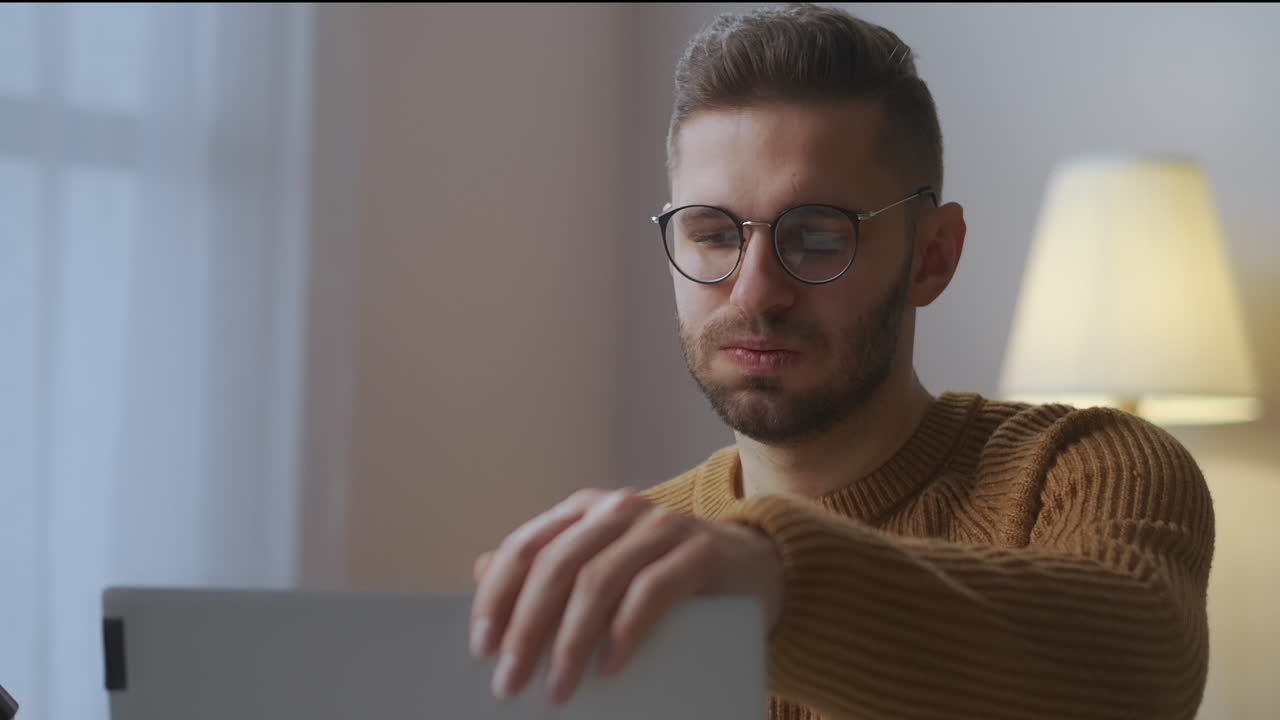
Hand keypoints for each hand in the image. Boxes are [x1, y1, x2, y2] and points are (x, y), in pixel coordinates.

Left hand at [468, 488, 782, 706]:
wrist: (754, 565)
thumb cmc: (665, 574)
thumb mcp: (604, 567)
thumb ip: (551, 567)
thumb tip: (479, 576)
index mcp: (584, 511)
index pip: (525, 548)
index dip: (497, 597)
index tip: (480, 647)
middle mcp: (618, 509)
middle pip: (556, 566)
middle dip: (526, 629)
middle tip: (510, 682)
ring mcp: (661, 526)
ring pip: (598, 580)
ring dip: (571, 642)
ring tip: (558, 690)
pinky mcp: (699, 551)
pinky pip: (652, 591)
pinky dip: (625, 632)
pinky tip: (611, 666)